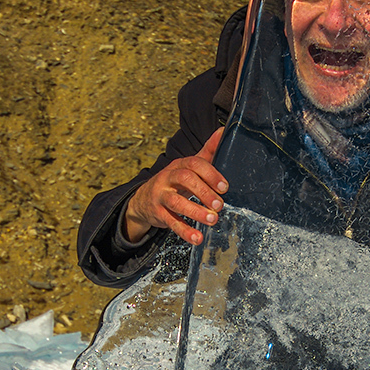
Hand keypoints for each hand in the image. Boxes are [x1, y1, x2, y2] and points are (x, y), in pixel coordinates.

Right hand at [124, 127, 227, 245]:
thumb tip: (224, 131)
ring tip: (212, 220)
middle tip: (220, 204)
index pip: (194, 163)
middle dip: (203, 191)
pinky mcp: (157, 213)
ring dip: (195, 212)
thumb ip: (207, 152)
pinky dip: (184, 231)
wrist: (144, 199)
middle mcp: (168, 177)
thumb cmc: (174, 181)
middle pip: (184, 179)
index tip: (225, 187)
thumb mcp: (189, 166)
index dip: (210, 174)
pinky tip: (197, 238)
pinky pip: (170, 222)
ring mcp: (161, 196)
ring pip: (176, 202)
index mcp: (179, 165)